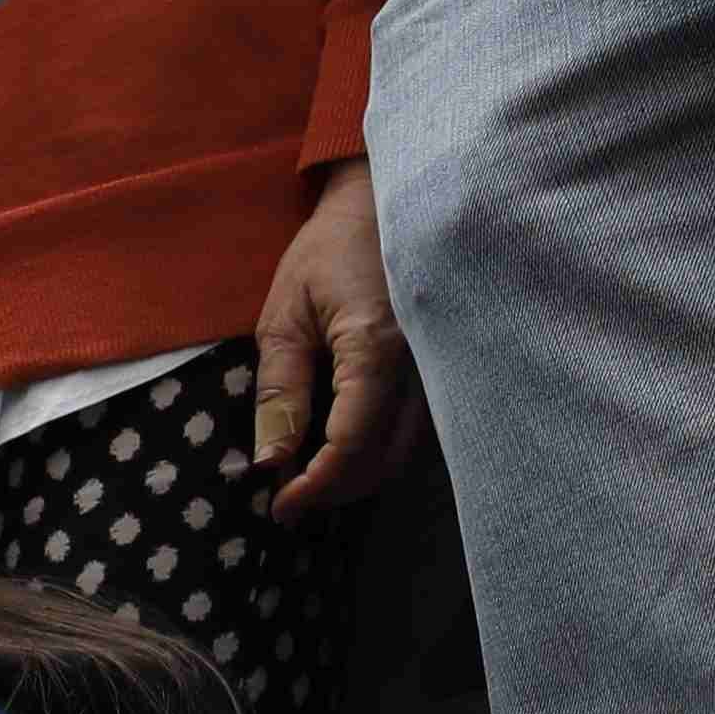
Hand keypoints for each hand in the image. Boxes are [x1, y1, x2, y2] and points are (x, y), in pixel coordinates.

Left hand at [251, 162, 417, 518]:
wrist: (381, 206)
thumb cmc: (327, 253)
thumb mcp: (283, 318)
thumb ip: (281, 392)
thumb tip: (271, 460)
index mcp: (377, 346)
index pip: (351, 442)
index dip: (315, 485)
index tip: (278, 506)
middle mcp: (422, 365)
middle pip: (383, 460)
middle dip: (334, 490)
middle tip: (287, 499)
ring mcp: (441, 369)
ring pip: (405, 453)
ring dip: (357, 476)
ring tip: (307, 477)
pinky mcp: (443, 371)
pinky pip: (416, 432)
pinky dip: (377, 453)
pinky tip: (341, 450)